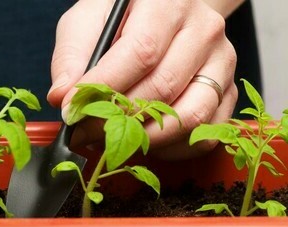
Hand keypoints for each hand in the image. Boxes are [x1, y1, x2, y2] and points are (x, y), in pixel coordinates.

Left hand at [47, 0, 238, 159]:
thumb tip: (62, 97)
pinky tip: (144, 141)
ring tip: (113, 139)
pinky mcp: (227, 91)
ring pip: (190, 116)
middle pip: (163, 88)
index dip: (103, 88)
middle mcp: (203, 30)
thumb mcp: (86, 22)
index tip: (72, 112)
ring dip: (145, 138)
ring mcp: (222, 62)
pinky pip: (205, 133)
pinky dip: (172, 148)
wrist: (160, 14)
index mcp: (167, 4)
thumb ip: (71, 57)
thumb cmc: (120, 18)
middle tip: (84, 132)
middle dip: (116, 120)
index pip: (140, 53)